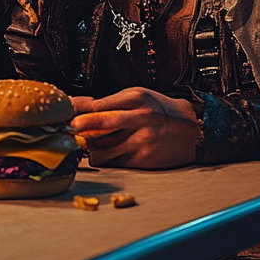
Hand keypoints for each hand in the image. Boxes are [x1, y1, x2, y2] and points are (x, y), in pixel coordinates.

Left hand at [71, 88, 200, 168]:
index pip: (96, 105)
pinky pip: (113, 162)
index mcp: (135, 98)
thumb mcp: (140, 97)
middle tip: (69, 130)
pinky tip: (107, 155)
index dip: (76, 110)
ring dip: (91, 150)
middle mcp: (138, 117)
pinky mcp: (143, 158)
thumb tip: (83, 110)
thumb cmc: (163, 111)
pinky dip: (106, 160)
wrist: (194, 129)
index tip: (65, 114)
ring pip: (101, 149)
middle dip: (77, 129)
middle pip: (96, 124)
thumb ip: (114, 103)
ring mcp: (140, 139)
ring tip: (90, 146)